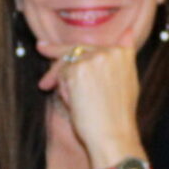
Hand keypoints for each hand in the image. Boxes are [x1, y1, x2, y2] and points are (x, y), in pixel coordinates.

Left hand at [35, 41, 143, 164]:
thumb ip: (124, 56)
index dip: (72, 47)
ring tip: (64, 97)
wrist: (114, 136)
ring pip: (66, 63)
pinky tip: (73, 105)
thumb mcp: (128, 82)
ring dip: (61, 80)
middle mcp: (109, 52)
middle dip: (55, 52)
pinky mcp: (77, 69)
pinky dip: (62, 90)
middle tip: (40, 48)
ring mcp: (93, 59)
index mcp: (123, 54)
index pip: (92, 46)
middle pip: (75, 49)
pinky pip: (60, 75)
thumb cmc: (118, 117)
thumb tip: (128, 32)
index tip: (55, 42)